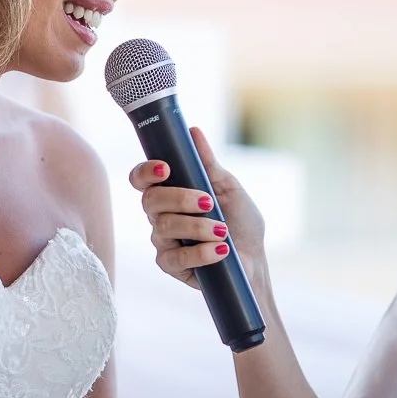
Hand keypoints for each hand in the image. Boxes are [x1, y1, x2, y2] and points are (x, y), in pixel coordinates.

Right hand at [127, 126, 264, 287]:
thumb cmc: (240, 223)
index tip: (166, 168)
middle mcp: (161, 215)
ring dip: (197, 227)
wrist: (254, 261)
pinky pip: (175, 257)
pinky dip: (200, 252)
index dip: (146, 172)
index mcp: (170, 193)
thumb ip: (208, 164)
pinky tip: (221, 251)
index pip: (142, 179)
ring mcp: (163, 241)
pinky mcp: (171, 265)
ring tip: (222, 231)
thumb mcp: (228, 188)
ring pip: (163, 227)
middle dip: (179, 199)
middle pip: (149, 200)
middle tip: (208, 202)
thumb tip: (193, 131)